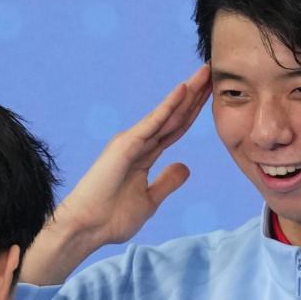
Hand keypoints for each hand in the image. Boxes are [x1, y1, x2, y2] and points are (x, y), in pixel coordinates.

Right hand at [20, 65, 210, 284]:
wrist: (87, 227)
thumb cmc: (112, 217)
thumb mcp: (150, 199)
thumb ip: (167, 181)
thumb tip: (185, 167)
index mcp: (144, 154)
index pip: (175, 128)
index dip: (194, 111)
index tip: (212, 94)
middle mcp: (138, 142)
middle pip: (174, 116)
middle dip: (195, 95)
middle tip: (213, 72)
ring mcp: (131, 141)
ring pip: (166, 114)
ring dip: (187, 93)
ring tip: (205, 73)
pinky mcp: (126, 145)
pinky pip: (152, 123)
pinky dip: (168, 106)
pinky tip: (184, 90)